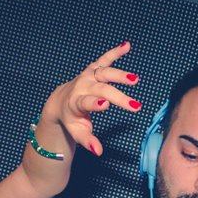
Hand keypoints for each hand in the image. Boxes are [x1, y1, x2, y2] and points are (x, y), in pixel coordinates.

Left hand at [40, 40, 140, 155]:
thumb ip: (88, 141)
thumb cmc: (72, 119)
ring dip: (120, 75)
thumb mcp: (77, 132)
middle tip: (136, 106)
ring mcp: (88, 76)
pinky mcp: (94, 69)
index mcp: (76, 103)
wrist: (61, 101)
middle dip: (118, 97)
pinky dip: (115, 52)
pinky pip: (105, 59)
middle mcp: (82, 86)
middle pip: (102, 90)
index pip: (86, 102)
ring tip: (135, 79)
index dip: (95, 103)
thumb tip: (99, 152)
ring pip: (105, 73)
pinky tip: (127, 45)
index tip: (105, 104)